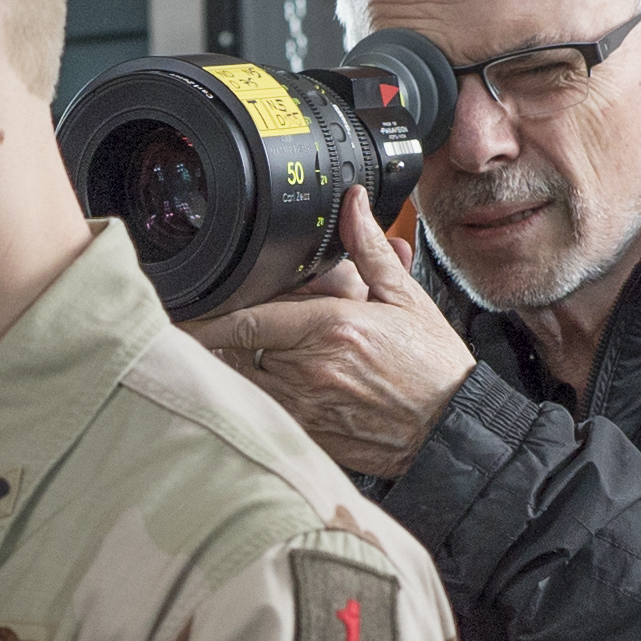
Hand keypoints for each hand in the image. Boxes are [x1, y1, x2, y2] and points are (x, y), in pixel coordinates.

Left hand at [203, 189, 476, 478]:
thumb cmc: (433, 366)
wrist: (452, 428)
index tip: (188, 311)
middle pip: (238, 349)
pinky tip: (277, 385)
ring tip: (257, 354)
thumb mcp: (406, 298)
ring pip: (244, 383)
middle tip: (232, 325)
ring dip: (241, 366)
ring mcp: (306, 408)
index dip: (209, 316)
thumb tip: (353, 204)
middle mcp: (309, 370)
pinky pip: (264, 412)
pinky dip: (259, 396)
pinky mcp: (308, 436)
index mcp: (329, 329)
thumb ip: (368, 250)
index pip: (245, 319)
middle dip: (232, 336)